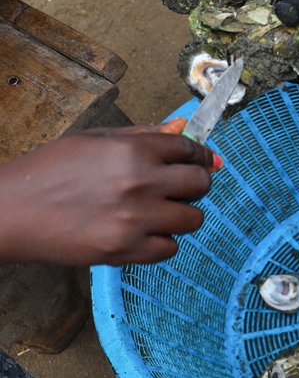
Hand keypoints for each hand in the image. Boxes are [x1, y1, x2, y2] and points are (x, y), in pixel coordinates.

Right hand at [0, 123, 217, 266]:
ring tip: (158, 212)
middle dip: (195, 184)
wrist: (10, 211)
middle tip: (179, 188)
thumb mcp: (94, 139)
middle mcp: (139, 183)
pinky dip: (161, 242)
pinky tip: (142, 231)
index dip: (198, 155)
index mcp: (132, 151)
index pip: (190, 150)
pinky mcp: (124, 250)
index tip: (198, 161)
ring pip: (193, 219)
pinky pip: (170, 249)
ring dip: (182, 215)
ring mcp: (134, 219)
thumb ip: (143, 135)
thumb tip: (184, 127)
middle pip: (200, 184)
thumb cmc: (49, 171)